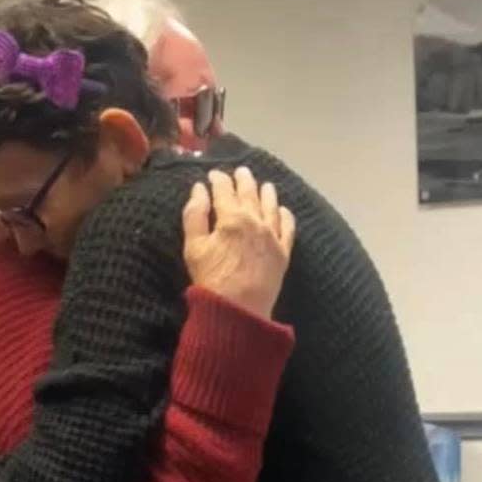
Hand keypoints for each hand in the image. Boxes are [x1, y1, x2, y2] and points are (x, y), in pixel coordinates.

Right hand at [182, 166, 295, 322]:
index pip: (224, 190)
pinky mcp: (283, 252)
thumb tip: (199, 189)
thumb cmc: (211, 280)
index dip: (218, 180)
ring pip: (271, 206)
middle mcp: (255, 221)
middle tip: (241, 171)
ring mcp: (272, 236)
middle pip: (250, 193)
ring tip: (264, 184)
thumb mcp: (194, 247)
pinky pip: (288, 227)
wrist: (239, 310)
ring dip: (266, 192)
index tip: (213, 175)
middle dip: (243, 179)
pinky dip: (286, 215)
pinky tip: (283, 210)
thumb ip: (195, 215)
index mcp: (231, 217)